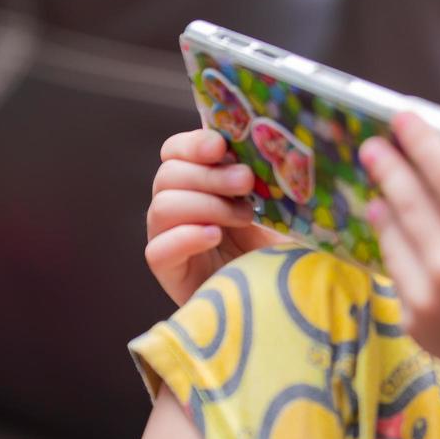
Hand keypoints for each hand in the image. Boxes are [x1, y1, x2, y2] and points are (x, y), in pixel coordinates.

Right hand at [145, 129, 288, 305]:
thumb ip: (262, 174)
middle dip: (210, 175)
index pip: (175, 151)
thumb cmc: (277, 244)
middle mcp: (177, 206)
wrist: (281, 294)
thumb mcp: (275, 205)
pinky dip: (186, 238)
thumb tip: (267, 144)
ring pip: (162, 207)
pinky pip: (158, 250)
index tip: (220, 146)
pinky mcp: (170, 272)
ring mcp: (169, 239)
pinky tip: (215, 236)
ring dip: (207, 205)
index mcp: (198, 182)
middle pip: (168, 175)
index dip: (193, 144)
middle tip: (246, 182)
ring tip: (244, 217)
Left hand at [359, 111, 439, 396]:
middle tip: (373, 144)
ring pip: (392, 234)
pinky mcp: (413, 320)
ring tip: (380, 185)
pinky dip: (392, 242)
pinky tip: (394, 228)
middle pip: (407, 199)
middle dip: (388, 166)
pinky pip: (395, 268)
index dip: (421, 141)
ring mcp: (427, 296)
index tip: (402, 117)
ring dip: (384, 203)